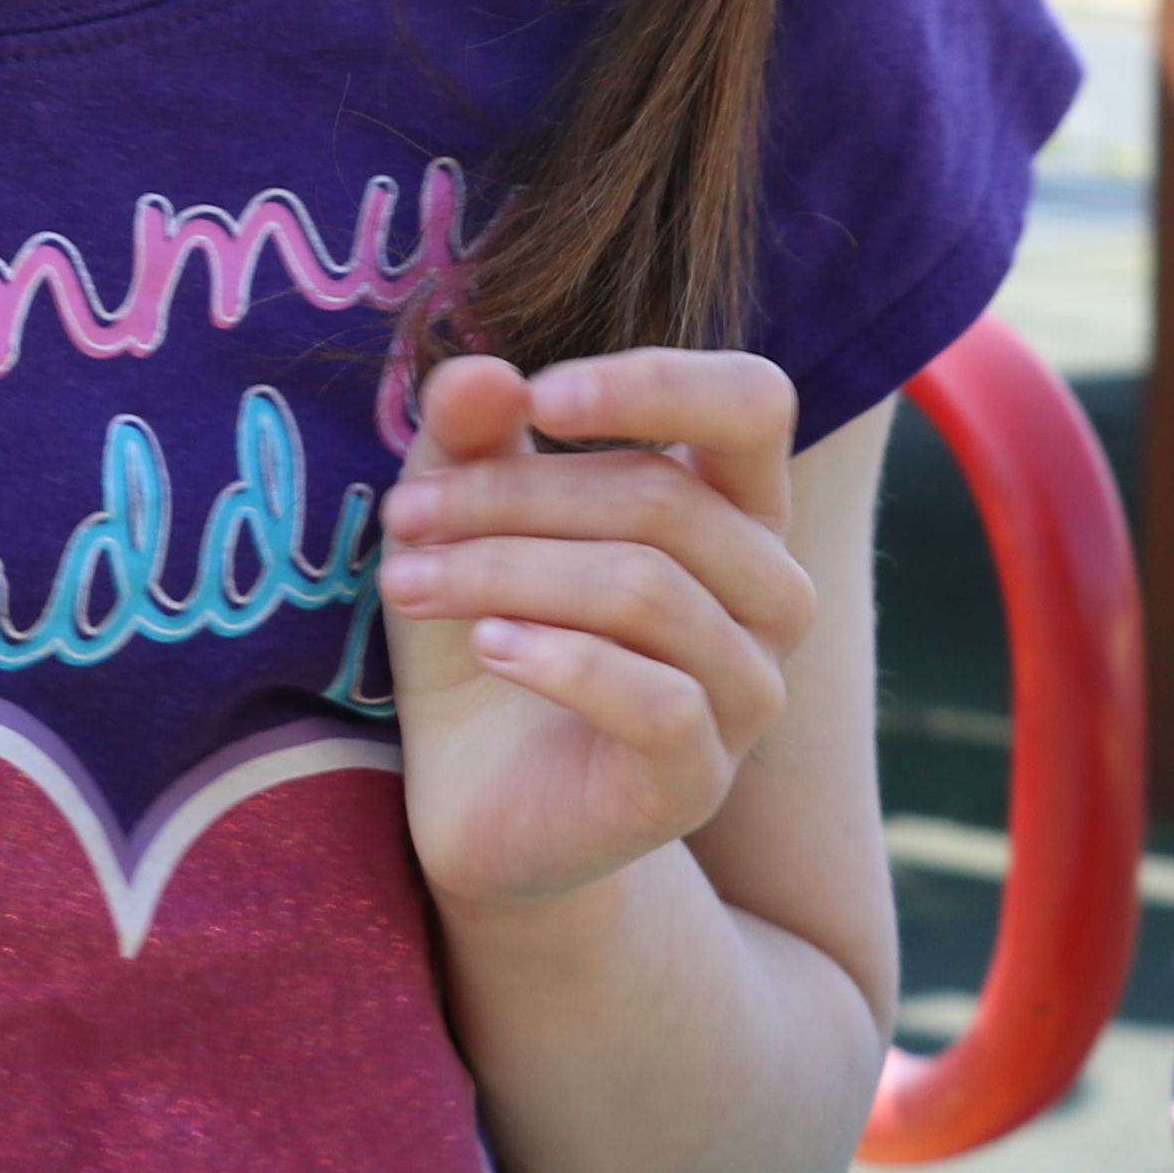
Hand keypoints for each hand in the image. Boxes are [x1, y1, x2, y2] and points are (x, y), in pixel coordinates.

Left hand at [378, 349, 811, 914]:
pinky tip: (488, 644)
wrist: (479, 801)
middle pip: (664, 500)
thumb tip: (482, 371)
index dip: (655, 384)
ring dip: (506, 571)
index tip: (537, 398)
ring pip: (648, 591)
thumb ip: (474, 436)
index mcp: (737, 506)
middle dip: (513, 494)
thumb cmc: (490, 631)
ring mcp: (749, 690)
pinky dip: (561, 660)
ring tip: (406, 580)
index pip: (751, 404)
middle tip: (402, 514)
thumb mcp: (466, 519)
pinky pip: (658, 701)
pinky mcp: (701, 777)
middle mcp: (770, 592)